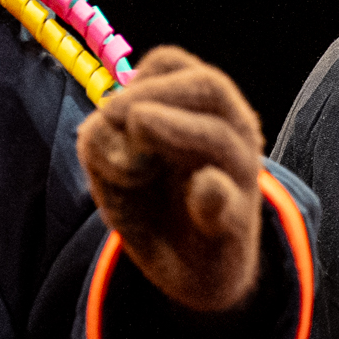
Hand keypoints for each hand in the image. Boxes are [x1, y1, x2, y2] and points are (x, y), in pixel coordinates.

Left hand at [76, 46, 264, 313]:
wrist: (193, 274)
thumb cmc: (155, 207)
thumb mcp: (114, 169)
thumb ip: (100, 141)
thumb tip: (108, 123)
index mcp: (202, 113)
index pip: (175, 64)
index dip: (138, 76)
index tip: (113, 108)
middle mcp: (231, 135)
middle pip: (209, 86)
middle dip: (154, 93)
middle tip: (113, 114)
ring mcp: (238, 178)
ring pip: (219, 136)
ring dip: (172, 130)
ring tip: (137, 149)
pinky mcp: (233, 224)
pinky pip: (227, 200)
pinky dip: (212, 192)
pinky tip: (200, 188)